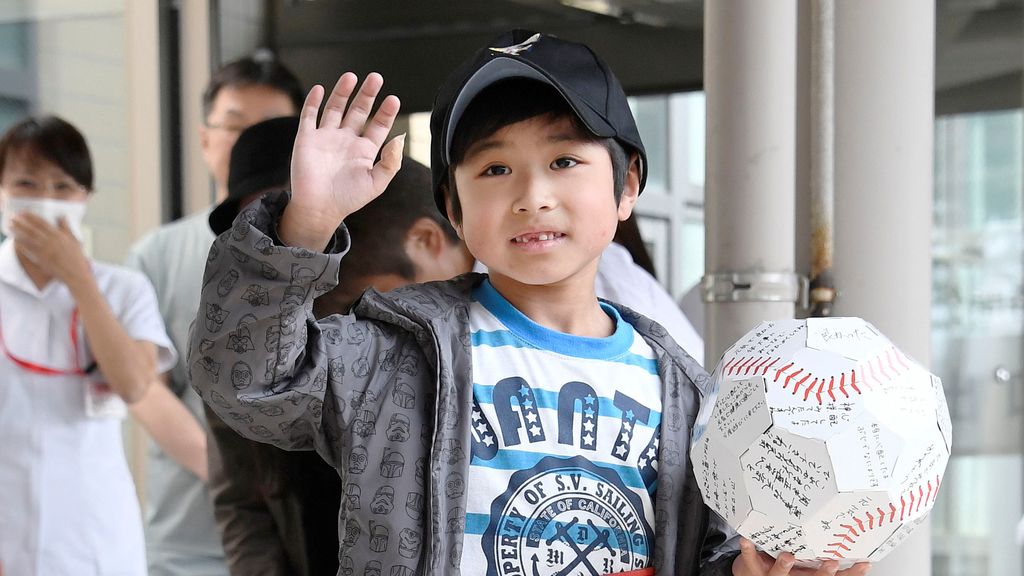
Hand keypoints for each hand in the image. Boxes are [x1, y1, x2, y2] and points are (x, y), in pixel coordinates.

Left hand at [10, 212, 90, 286]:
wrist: (74, 272)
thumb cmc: (76, 256)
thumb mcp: (74, 239)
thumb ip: (66, 227)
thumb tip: (62, 216)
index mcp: (58, 234)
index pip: (42, 222)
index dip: (32, 216)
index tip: (24, 212)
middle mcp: (50, 240)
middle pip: (32, 229)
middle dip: (21, 222)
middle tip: (13, 217)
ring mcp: (44, 249)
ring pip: (28, 238)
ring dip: (18, 231)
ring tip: (11, 226)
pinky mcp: (41, 258)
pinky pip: (28, 250)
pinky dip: (21, 244)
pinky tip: (16, 240)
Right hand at [282, 72, 403, 249]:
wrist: (319, 209)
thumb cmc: (349, 199)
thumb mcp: (376, 183)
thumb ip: (391, 162)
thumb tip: (400, 138)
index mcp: (365, 150)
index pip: (379, 125)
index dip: (386, 112)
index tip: (393, 99)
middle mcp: (346, 140)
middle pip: (359, 111)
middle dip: (367, 94)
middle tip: (376, 77)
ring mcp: (326, 137)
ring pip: (336, 108)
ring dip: (342, 92)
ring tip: (351, 77)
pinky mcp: (307, 139)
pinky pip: (309, 116)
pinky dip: (313, 102)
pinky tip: (321, 89)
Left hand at [733, 538, 870, 575]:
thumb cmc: (782, 567)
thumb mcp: (805, 564)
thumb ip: (818, 553)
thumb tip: (846, 534)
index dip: (851, 573)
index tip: (864, 563)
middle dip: (822, 573)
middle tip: (831, 563)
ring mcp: (772, 575)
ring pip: (780, 574)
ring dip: (784, 565)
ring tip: (787, 556)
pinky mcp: (753, 568)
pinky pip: (750, 559)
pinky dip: (748, 550)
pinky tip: (746, 540)